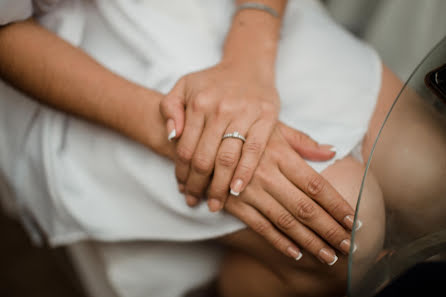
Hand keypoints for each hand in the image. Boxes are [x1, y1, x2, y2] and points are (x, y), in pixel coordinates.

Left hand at [160, 61, 281, 210]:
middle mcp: (220, 109)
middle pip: (204, 158)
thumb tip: (171, 135)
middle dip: (198, 186)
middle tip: (195, 201)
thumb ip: (170, 108)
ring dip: (219, 187)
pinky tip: (237, 190)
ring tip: (215, 205)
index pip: (185, 148)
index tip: (182, 188)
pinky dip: (245, 173)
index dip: (181, 173)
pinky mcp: (266, 118)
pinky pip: (255, 151)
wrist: (247, 66)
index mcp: (198, 103)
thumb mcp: (183, 86)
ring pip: (227, 159)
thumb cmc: (213, 81)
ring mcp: (244, 113)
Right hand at [222, 123, 354, 264]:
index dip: (336, 204)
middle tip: (348, 245)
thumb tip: (332, 152)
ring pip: (285, 221)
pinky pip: (260, 226)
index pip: (316, 184)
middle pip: (305, 207)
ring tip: (329, 256)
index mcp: (280, 154)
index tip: (353, 220)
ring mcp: (250, 191)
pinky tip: (296, 253)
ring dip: (309, 241)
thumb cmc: (244, 132)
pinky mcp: (234, 204)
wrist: (203, 140)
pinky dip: (279, 242)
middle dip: (329, 229)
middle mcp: (267, 174)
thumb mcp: (273, 127)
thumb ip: (302, 141)